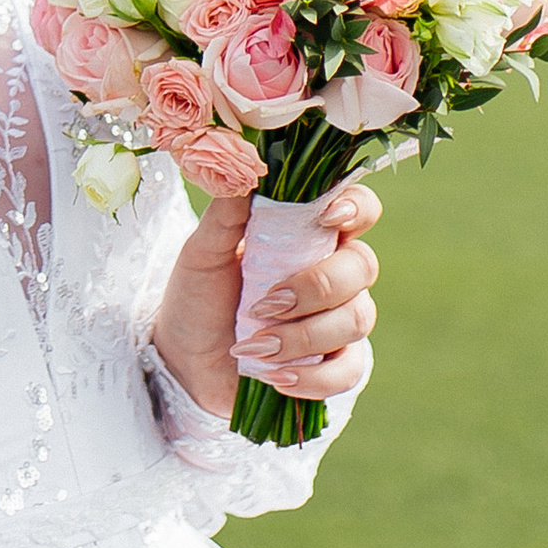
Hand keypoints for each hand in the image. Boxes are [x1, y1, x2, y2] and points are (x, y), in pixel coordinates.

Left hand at [149, 180, 382, 426]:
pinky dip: (313, 377)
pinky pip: (349, 369)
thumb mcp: (203, 253)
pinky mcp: (333, 364)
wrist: (183, 359)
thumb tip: (242, 170)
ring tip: (256, 346)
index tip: (326, 217)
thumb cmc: (199, 297)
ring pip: (359, 318)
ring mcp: (337, 319)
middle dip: (317, 287)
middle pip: (363, 266)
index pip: (359, 208)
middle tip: (266, 303)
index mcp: (309, 235)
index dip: (356, 207)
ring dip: (305, 336)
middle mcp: (334, 273)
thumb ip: (226, 214)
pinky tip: (276, 377)